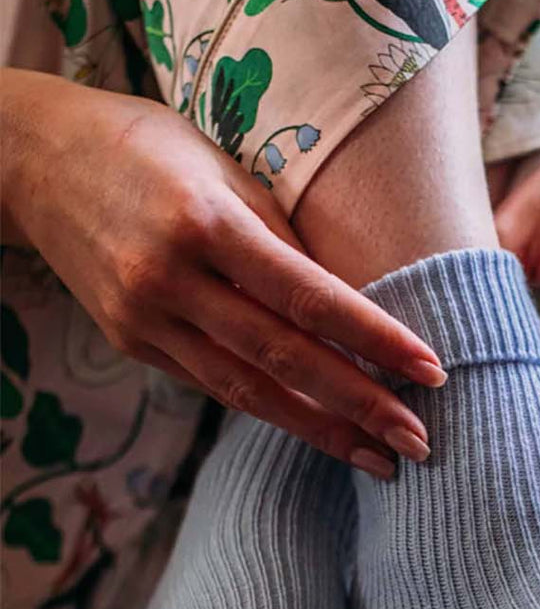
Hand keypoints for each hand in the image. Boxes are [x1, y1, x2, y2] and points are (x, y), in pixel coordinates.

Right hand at [0, 70, 445, 474]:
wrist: (35, 159)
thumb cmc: (151, 147)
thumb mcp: (225, 167)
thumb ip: (283, 238)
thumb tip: (353, 306)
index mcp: (205, 221)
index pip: (308, 296)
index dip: (374, 339)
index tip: (431, 371)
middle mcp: (169, 279)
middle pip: (282, 359)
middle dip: (358, 406)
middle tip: (420, 442)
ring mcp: (143, 319)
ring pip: (246, 391)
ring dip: (319, 430)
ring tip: (379, 460)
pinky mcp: (130, 343)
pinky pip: (213, 384)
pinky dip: (271, 409)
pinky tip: (318, 427)